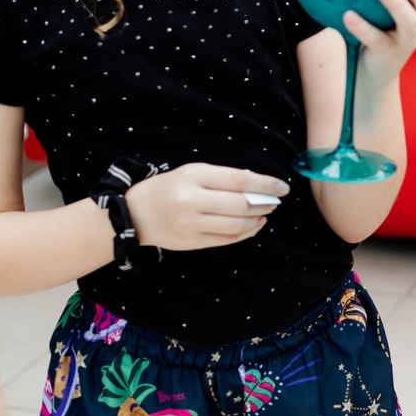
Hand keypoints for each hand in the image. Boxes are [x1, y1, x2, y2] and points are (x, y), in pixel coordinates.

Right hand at [125, 163, 288, 250]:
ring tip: (265, 213)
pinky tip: (254, 226)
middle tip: (275, 202)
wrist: (133, 214)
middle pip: (240, 205)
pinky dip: (246, 234)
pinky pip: (227, 240)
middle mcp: (191, 201)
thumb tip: (257, 184)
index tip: (283, 187)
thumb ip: (222, 177)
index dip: (265, 184)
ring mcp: (191, 225)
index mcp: (193, 176)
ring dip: (257, 220)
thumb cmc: (168, 188)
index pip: (239, 180)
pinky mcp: (191, 243)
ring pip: (236, 226)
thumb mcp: (192, 172)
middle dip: (264, 204)